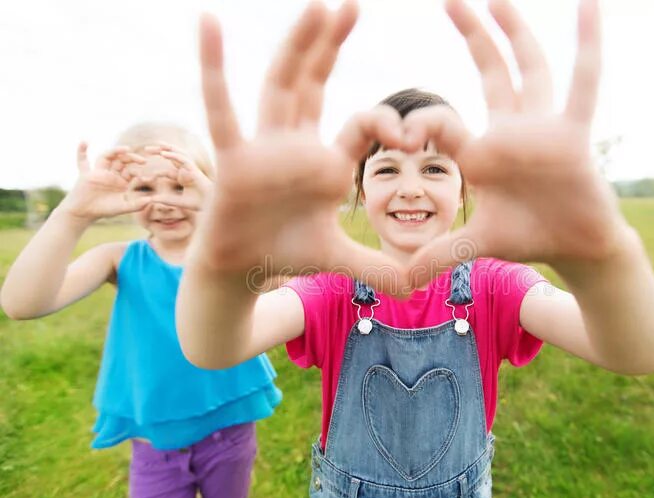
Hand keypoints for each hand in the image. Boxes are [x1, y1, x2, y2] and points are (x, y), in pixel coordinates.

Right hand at [59, 143, 148, 220]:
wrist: (85, 212)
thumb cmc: (105, 210)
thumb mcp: (123, 207)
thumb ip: (136, 205)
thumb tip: (150, 200)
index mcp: (122, 181)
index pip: (133, 172)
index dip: (140, 173)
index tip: (150, 177)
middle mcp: (113, 174)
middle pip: (122, 161)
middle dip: (132, 158)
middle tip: (143, 161)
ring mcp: (100, 172)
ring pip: (108, 157)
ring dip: (115, 151)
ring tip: (126, 149)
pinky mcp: (87, 173)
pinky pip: (82, 161)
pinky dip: (81, 151)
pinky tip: (84, 141)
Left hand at [142, 143, 212, 210]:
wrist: (212, 204)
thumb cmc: (199, 203)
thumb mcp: (179, 202)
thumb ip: (167, 200)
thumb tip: (152, 199)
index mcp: (182, 178)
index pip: (168, 171)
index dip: (157, 172)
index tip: (144, 176)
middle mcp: (186, 171)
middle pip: (172, 157)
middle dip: (160, 152)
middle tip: (146, 149)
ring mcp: (190, 168)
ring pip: (178, 154)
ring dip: (167, 149)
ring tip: (156, 145)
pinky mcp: (194, 169)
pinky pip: (183, 159)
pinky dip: (173, 156)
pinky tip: (163, 154)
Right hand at [197, 1, 407, 290]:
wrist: (241, 270)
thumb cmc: (286, 252)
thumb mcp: (337, 257)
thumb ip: (375, 267)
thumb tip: (416, 286)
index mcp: (326, 162)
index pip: (361, 125)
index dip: (386, 123)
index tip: (409, 134)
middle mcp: (296, 145)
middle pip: (316, 85)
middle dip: (331, 46)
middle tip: (350, 4)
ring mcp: (263, 147)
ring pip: (280, 87)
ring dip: (296, 46)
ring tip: (315, 6)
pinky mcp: (233, 159)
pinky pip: (221, 109)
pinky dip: (215, 68)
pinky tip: (209, 25)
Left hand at [404, 0, 629, 284]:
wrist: (576, 247)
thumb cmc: (529, 237)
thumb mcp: (479, 244)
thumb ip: (442, 255)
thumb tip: (404, 283)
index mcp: (481, 152)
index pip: (441, 122)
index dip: (419, 124)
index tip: (397, 135)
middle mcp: (510, 130)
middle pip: (489, 72)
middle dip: (472, 36)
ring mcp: (543, 127)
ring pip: (529, 67)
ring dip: (515, 30)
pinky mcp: (574, 133)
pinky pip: (585, 81)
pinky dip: (588, 42)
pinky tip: (589, 2)